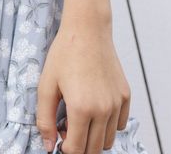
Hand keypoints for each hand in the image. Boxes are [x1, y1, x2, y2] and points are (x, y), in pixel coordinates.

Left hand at [35, 23, 130, 153]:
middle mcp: (103, 109)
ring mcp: (117, 103)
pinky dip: (108, 125)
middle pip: (94, 149)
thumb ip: (45, 119)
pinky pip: (120, 124)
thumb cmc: (64, 54)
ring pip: (109, 140)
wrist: (87, 30)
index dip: (65, 149)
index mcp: (81, 108)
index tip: (59, 138)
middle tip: (66, 127)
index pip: (77, 150)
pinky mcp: (125, 95)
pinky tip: (95, 109)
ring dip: (94, 137)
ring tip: (79, 118)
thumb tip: (49, 146)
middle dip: (79, 145)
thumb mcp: (46, 85)